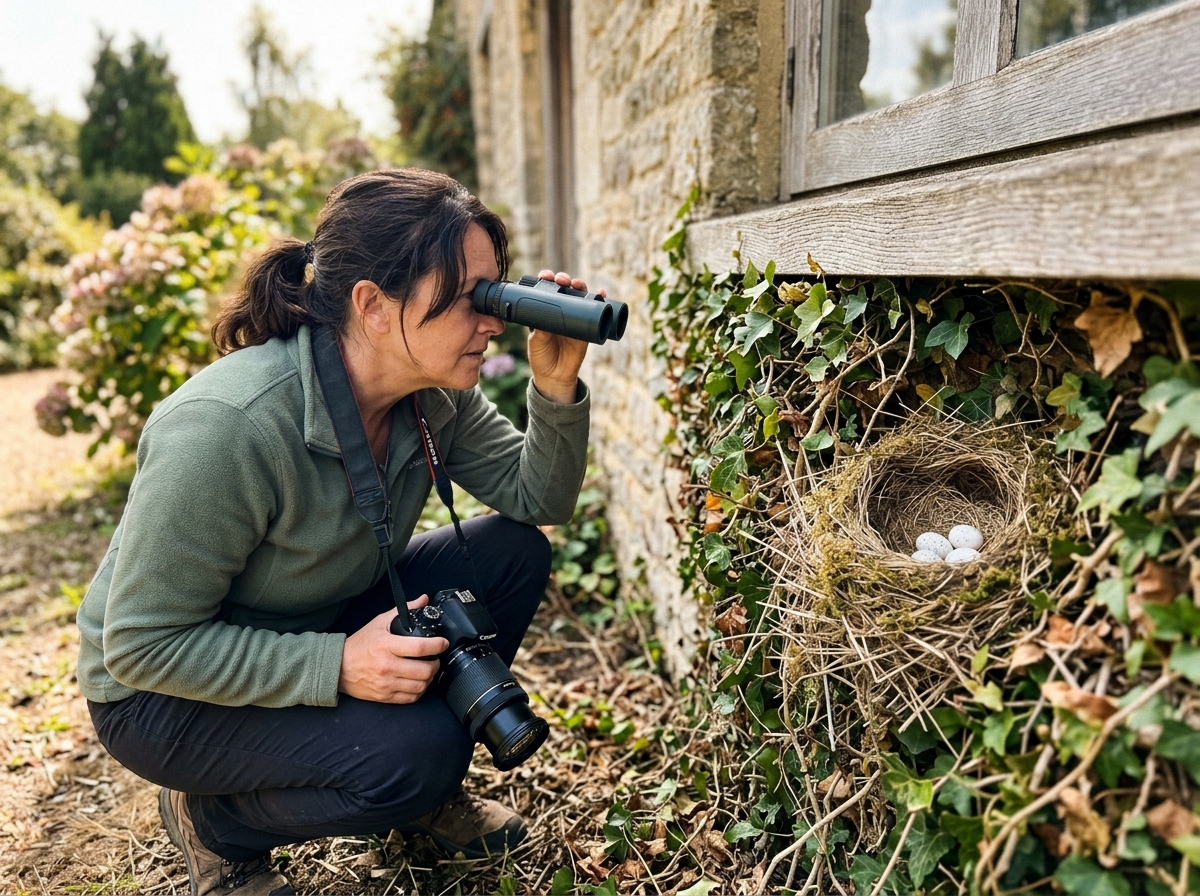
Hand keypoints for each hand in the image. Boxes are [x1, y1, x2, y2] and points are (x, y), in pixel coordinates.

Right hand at [338, 595, 447, 703]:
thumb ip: (403, 610)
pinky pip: (411, 698)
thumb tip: (423, 600)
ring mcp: (386, 683)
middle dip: (436, 664)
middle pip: (424, 670)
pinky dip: (419, 691)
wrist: (339, 667)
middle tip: (436, 658)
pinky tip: (417, 682)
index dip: (437, 645)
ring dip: (429, 678)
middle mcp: (387, 666)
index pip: (419, 647)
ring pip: (420, 686)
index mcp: (386, 645)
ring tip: (428, 670)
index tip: (443, 643)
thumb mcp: (380, 622)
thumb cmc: (360, 644)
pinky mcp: (385, 696)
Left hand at [528, 270, 603, 403]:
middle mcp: (560, 311)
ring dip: (580, 286)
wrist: (555, 376)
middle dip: (563, 280)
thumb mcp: (537, 342)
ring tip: (578, 284)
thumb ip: (540, 332)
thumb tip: (544, 320)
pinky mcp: (587, 327)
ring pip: (580, 296)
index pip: (546, 291)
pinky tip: (602, 293)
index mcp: (545, 312)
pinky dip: (600, 300)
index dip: (546, 280)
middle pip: (564, 289)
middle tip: (561, 280)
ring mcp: (574, 318)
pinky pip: (595, 311)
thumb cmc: (541, 357)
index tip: (545, 276)